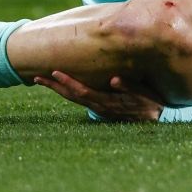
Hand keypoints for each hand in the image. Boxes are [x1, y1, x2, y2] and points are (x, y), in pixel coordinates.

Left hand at [32, 71, 163, 121]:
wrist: (155, 119)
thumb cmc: (150, 103)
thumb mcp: (143, 94)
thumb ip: (129, 86)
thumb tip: (113, 79)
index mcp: (107, 101)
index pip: (82, 91)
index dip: (68, 82)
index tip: (54, 72)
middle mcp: (99, 106)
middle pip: (72, 97)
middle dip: (54, 86)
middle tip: (37, 77)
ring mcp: (98, 108)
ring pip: (73, 99)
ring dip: (58, 89)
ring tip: (44, 80)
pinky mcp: (100, 107)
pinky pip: (79, 99)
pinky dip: (68, 92)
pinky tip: (62, 86)